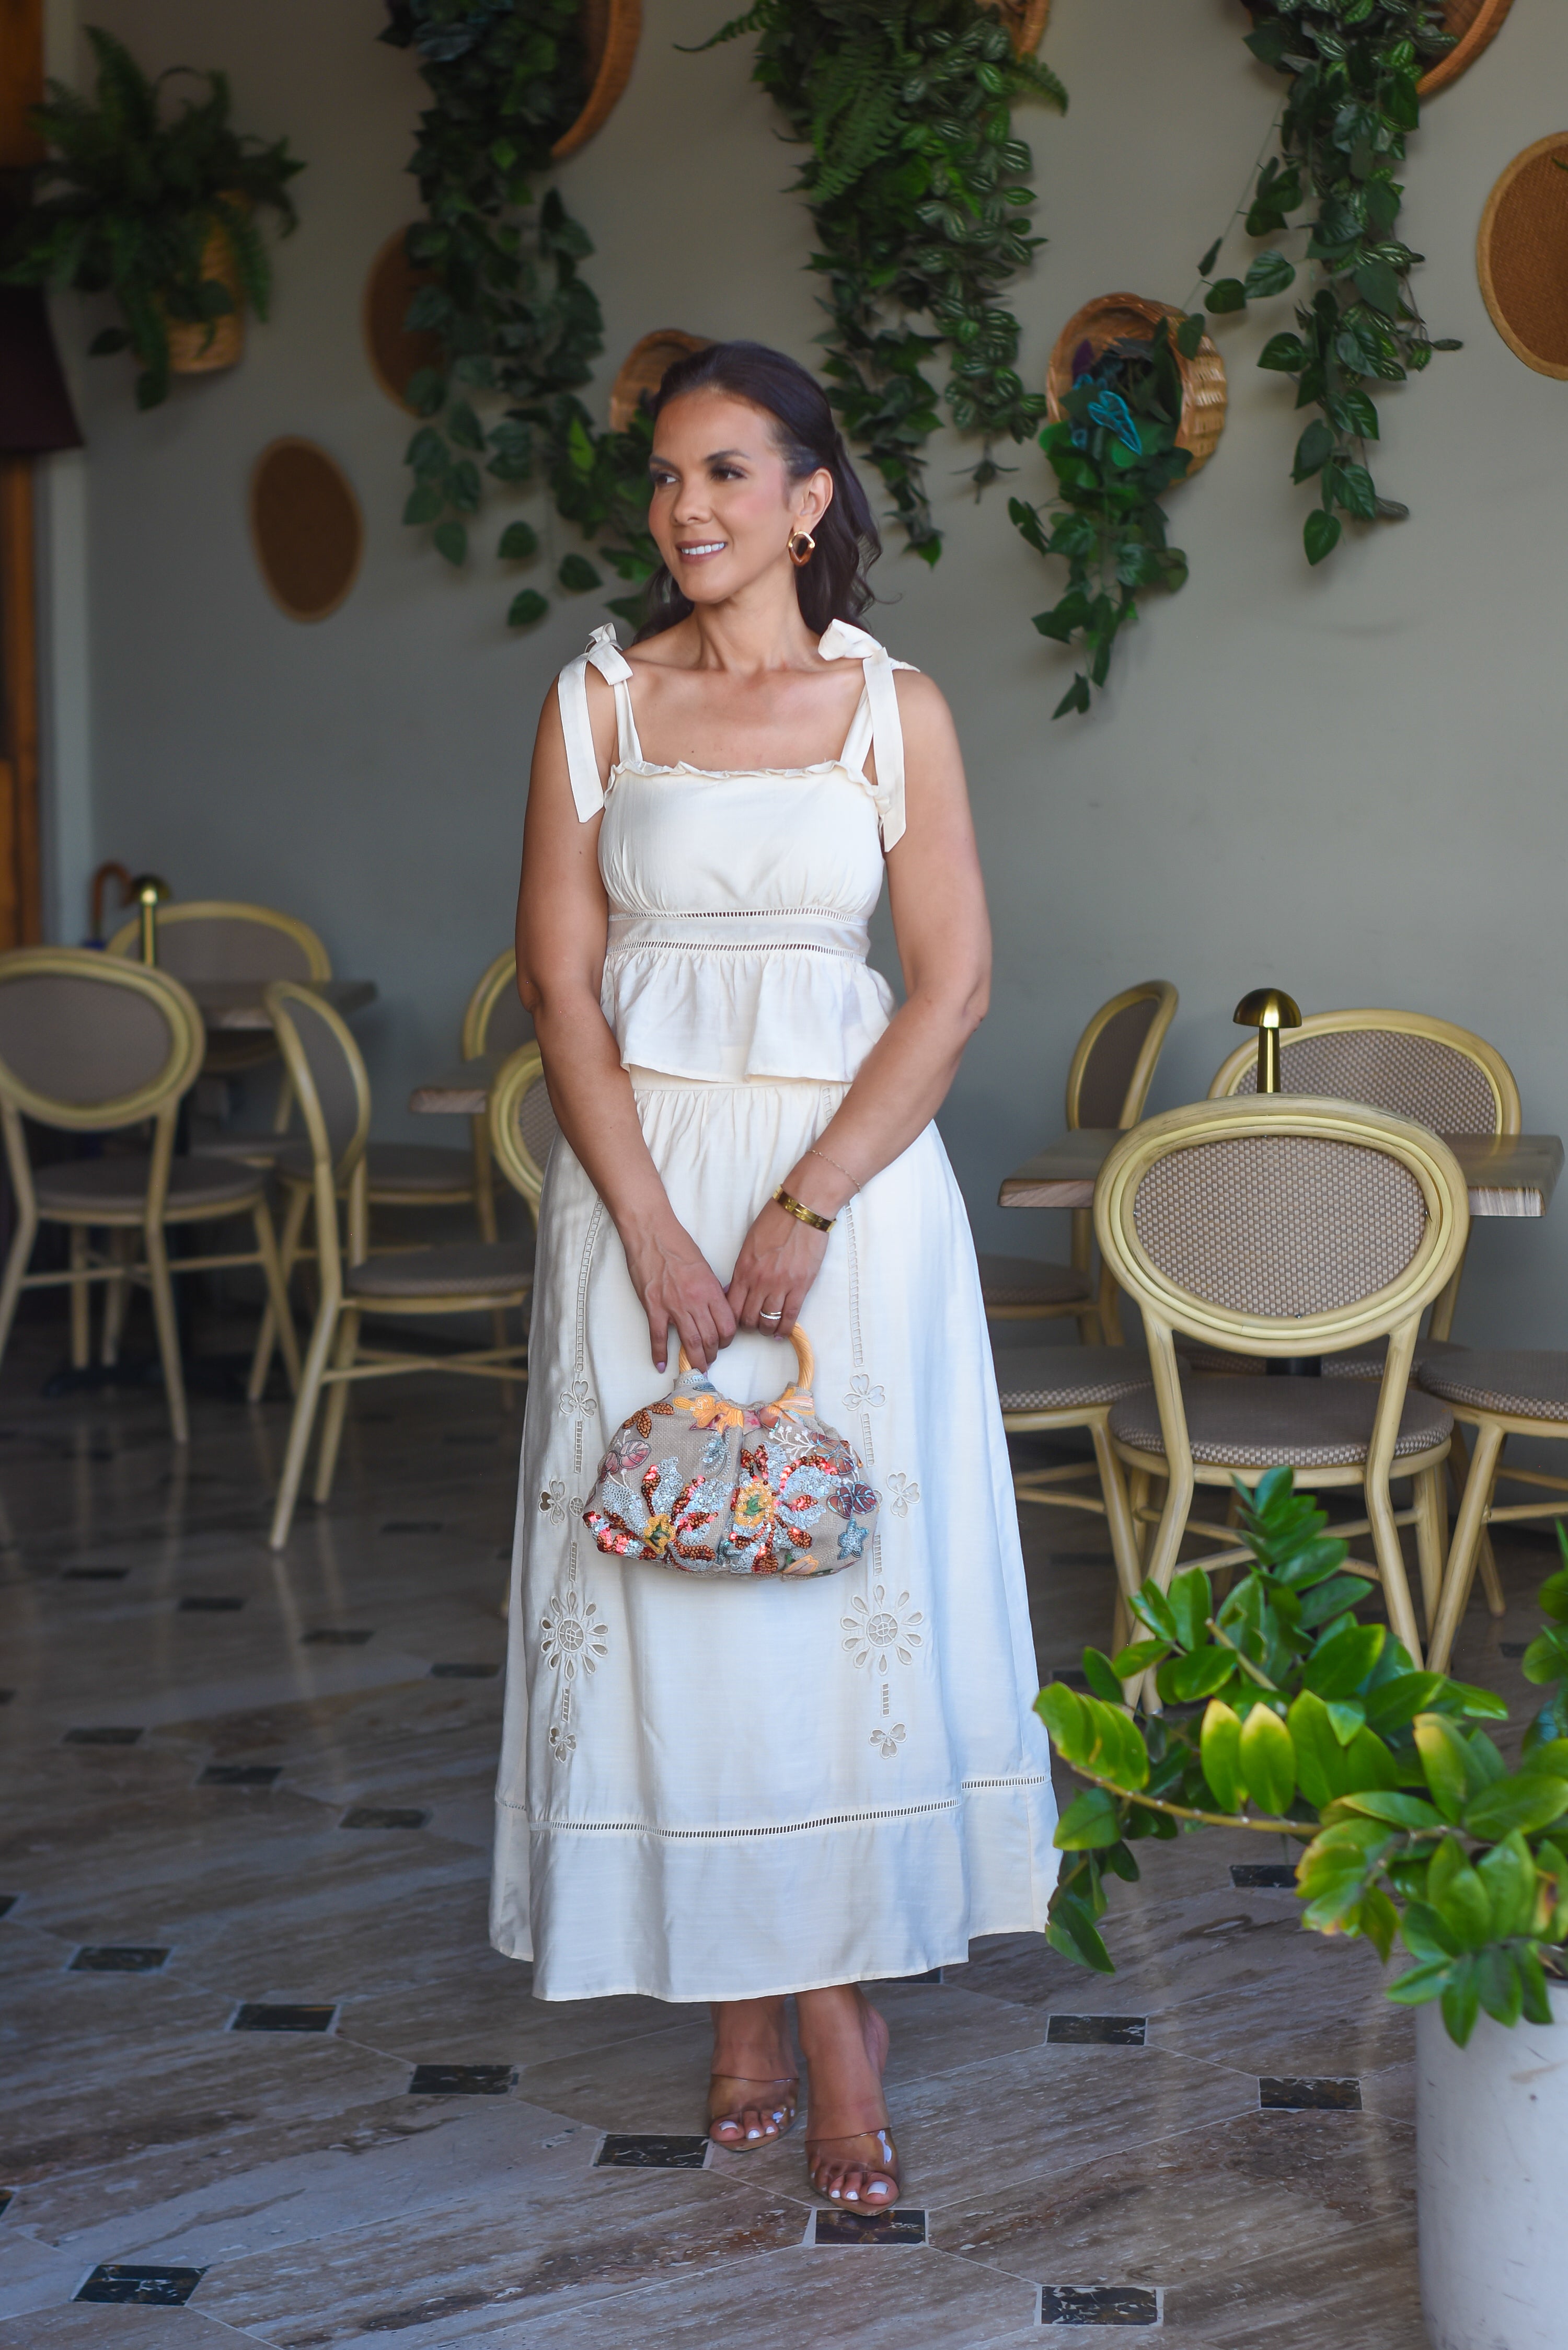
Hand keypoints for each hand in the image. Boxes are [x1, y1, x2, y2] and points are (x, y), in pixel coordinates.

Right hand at [622, 1217, 735, 1374]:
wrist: (651, 1234)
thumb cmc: (677, 1245)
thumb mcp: (704, 1267)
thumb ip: (711, 1289)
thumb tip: (715, 1307)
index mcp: (710, 1290)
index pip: (727, 1325)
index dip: (728, 1339)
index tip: (723, 1343)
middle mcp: (695, 1301)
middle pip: (710, 1338)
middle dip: (712, 1354)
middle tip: (710, 1360)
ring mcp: (673, 1305)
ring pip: (690, 1341)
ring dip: (695, 1359)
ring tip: (696, 1368)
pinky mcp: (653, 1307)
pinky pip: (658, 1337)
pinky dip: (659, 1354)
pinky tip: (660, 1364)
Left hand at [727, 1199, 828, 1337]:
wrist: (802, 1210)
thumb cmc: (775, 1221)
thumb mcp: (749, 1244)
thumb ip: (742, 1269)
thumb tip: (734, 1290)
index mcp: (743, 1269)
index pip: (730, 1306)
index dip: (730, 1319)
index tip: (734, 1320)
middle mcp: (759, 1281)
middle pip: (747, 1318)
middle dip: (748, 1326)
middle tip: (752, 1325)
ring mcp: (780, 1285)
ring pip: (767, 1321)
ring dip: (765, 1329)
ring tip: (767, 1328)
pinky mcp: (801, 1286)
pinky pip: (790, 1316)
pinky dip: (784, 1329)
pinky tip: (782, 1333)